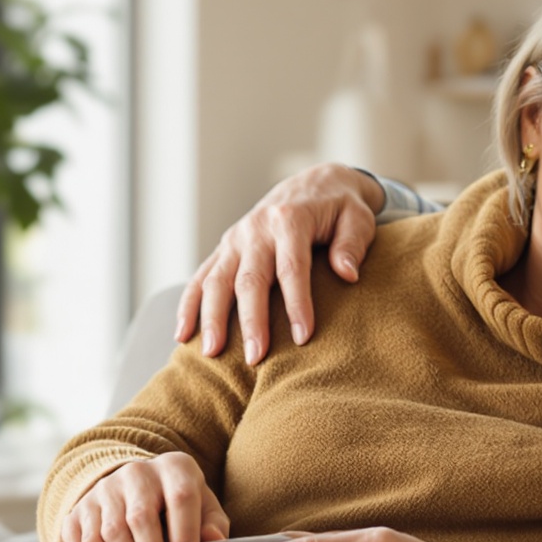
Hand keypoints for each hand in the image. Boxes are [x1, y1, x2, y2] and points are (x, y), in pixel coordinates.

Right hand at [56, 452, 230, 541]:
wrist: (138, 486)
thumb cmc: (178, 503)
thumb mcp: (204, 507)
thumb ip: (212, 524)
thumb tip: (214, 541)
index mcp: (173, 468)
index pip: (180, 499)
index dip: (184, 537)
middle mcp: (135, 473)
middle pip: (138, 520)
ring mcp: (103, 490)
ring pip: (107, 535)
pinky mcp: (80, 508)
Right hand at [175, 164, 386, 364]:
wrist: (315, 183)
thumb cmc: (340, 208)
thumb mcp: (358, 217)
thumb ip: (352, 244)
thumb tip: (347, 274)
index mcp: (290, 218)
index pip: (292, 267)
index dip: (296, 303)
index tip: (302, 337)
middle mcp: (257, 227)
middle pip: (250, 279)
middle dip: (251, 320)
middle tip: (255, 358)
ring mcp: (235, 239)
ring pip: (216, 280)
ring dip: (212, 318)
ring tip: (212, 353)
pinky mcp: (224, 249)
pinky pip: (201, 278)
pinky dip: (188, 306)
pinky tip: (183, 336)